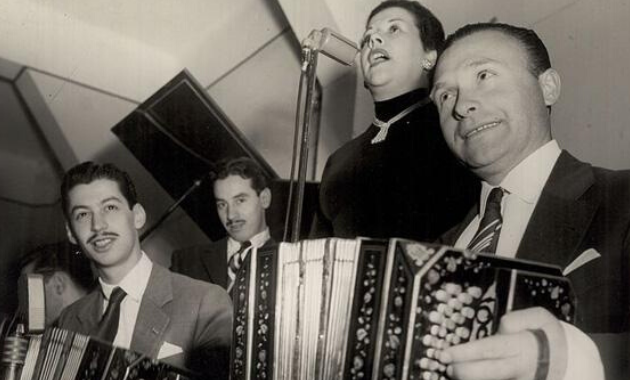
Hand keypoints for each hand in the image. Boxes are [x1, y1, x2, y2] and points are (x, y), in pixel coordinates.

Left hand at [439, 307, 567, 379]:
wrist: (570, 360)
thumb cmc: (549, 335)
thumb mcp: (540, 317)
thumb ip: (517, 319)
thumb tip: (500, 328)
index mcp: (521, 347)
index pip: (488, 350)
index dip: (465, 353)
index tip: (445, 354)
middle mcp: (519, 369)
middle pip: (486, 373)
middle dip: (463, 372)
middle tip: (446, 366)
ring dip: (470, 379)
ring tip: (454, 372)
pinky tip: (469, 377)